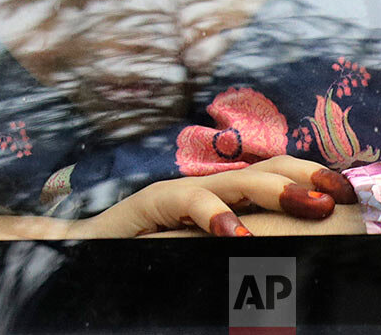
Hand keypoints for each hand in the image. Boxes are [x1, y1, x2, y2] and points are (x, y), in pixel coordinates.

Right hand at [76, 156, 357, 237]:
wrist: (84, 254)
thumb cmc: (151, 260)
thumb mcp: (207, 256)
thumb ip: (242, 250)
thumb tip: (289, 261)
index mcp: (225, 200)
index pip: (274, 174)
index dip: (311, 175)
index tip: (347, 192)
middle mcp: (204, 191)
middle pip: (260, 169)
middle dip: (304, 177)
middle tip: (337, 196)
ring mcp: (175, 194)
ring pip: (230, 181)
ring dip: (274, 189)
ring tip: (310, 204)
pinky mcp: (148, 205)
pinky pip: (183, 201)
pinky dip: (212, 213)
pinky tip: (234, 231)